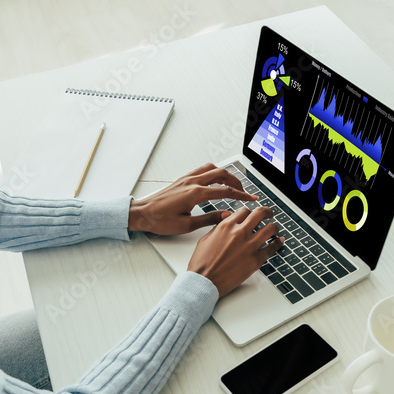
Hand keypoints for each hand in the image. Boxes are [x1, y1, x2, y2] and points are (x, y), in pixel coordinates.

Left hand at [128, 163, 256, 235]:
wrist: (142, 214)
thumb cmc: (160, 221)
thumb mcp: (187, 225)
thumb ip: (209, 219)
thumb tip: (227, 215)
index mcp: (195, 194)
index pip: (225, 191)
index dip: (242, 195)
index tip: (252, 198)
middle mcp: (192, 182)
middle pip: (222, 174)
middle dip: (237, 182)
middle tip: (245, 192)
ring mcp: (186, 178)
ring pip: (212, 168)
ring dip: (225, 174)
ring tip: (233, 184)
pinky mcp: (182, 179)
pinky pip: (202, 170)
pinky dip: (213, 172)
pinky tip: (215, 180)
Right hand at [187, 205, 284, 297]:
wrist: (204, 281)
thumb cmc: (202, 263)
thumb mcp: (205, 239)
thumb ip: (218, 227)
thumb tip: (226, 219)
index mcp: (227, 226)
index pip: (244, 211)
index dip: (250, 212)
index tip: (252, 215)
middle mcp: (240, 233)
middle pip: (260, 214)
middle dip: (267, 212)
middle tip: (269, 214)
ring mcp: (249, 246)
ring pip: (271, 228)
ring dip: (274, 227)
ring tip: (275, 230)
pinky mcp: (256, 260)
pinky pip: (272, 248)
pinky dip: (278, 243)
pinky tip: (279, 242)